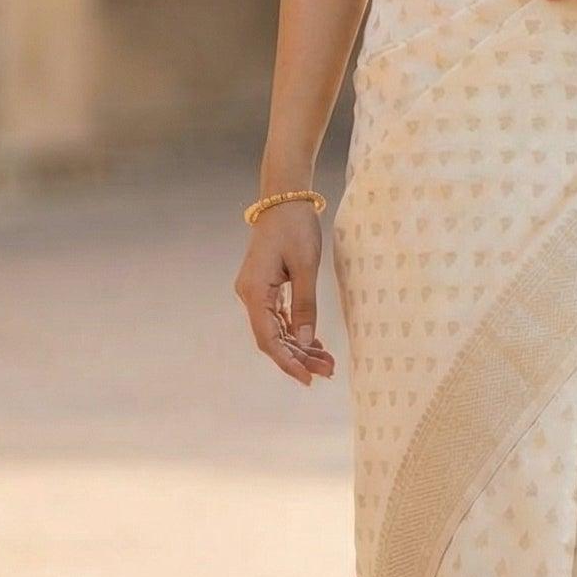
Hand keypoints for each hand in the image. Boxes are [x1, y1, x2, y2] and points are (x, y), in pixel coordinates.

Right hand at [234, 203, 336, 386]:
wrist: (284, 197)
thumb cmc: (295, 227)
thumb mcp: (306, 267)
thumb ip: (305, 306)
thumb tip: (304, 341)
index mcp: (254, 291)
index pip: (268, 339)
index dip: (287, 362)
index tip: (308, 379)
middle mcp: (250, 295)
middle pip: (272, 338)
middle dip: (299, 358)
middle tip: (327, 371)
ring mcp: (256, 292)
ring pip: (277, 330)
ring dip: (300, 347)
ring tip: (326, 362)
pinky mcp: (266, 287)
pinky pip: (279, 317)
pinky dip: (296, 331)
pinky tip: (315, 344)